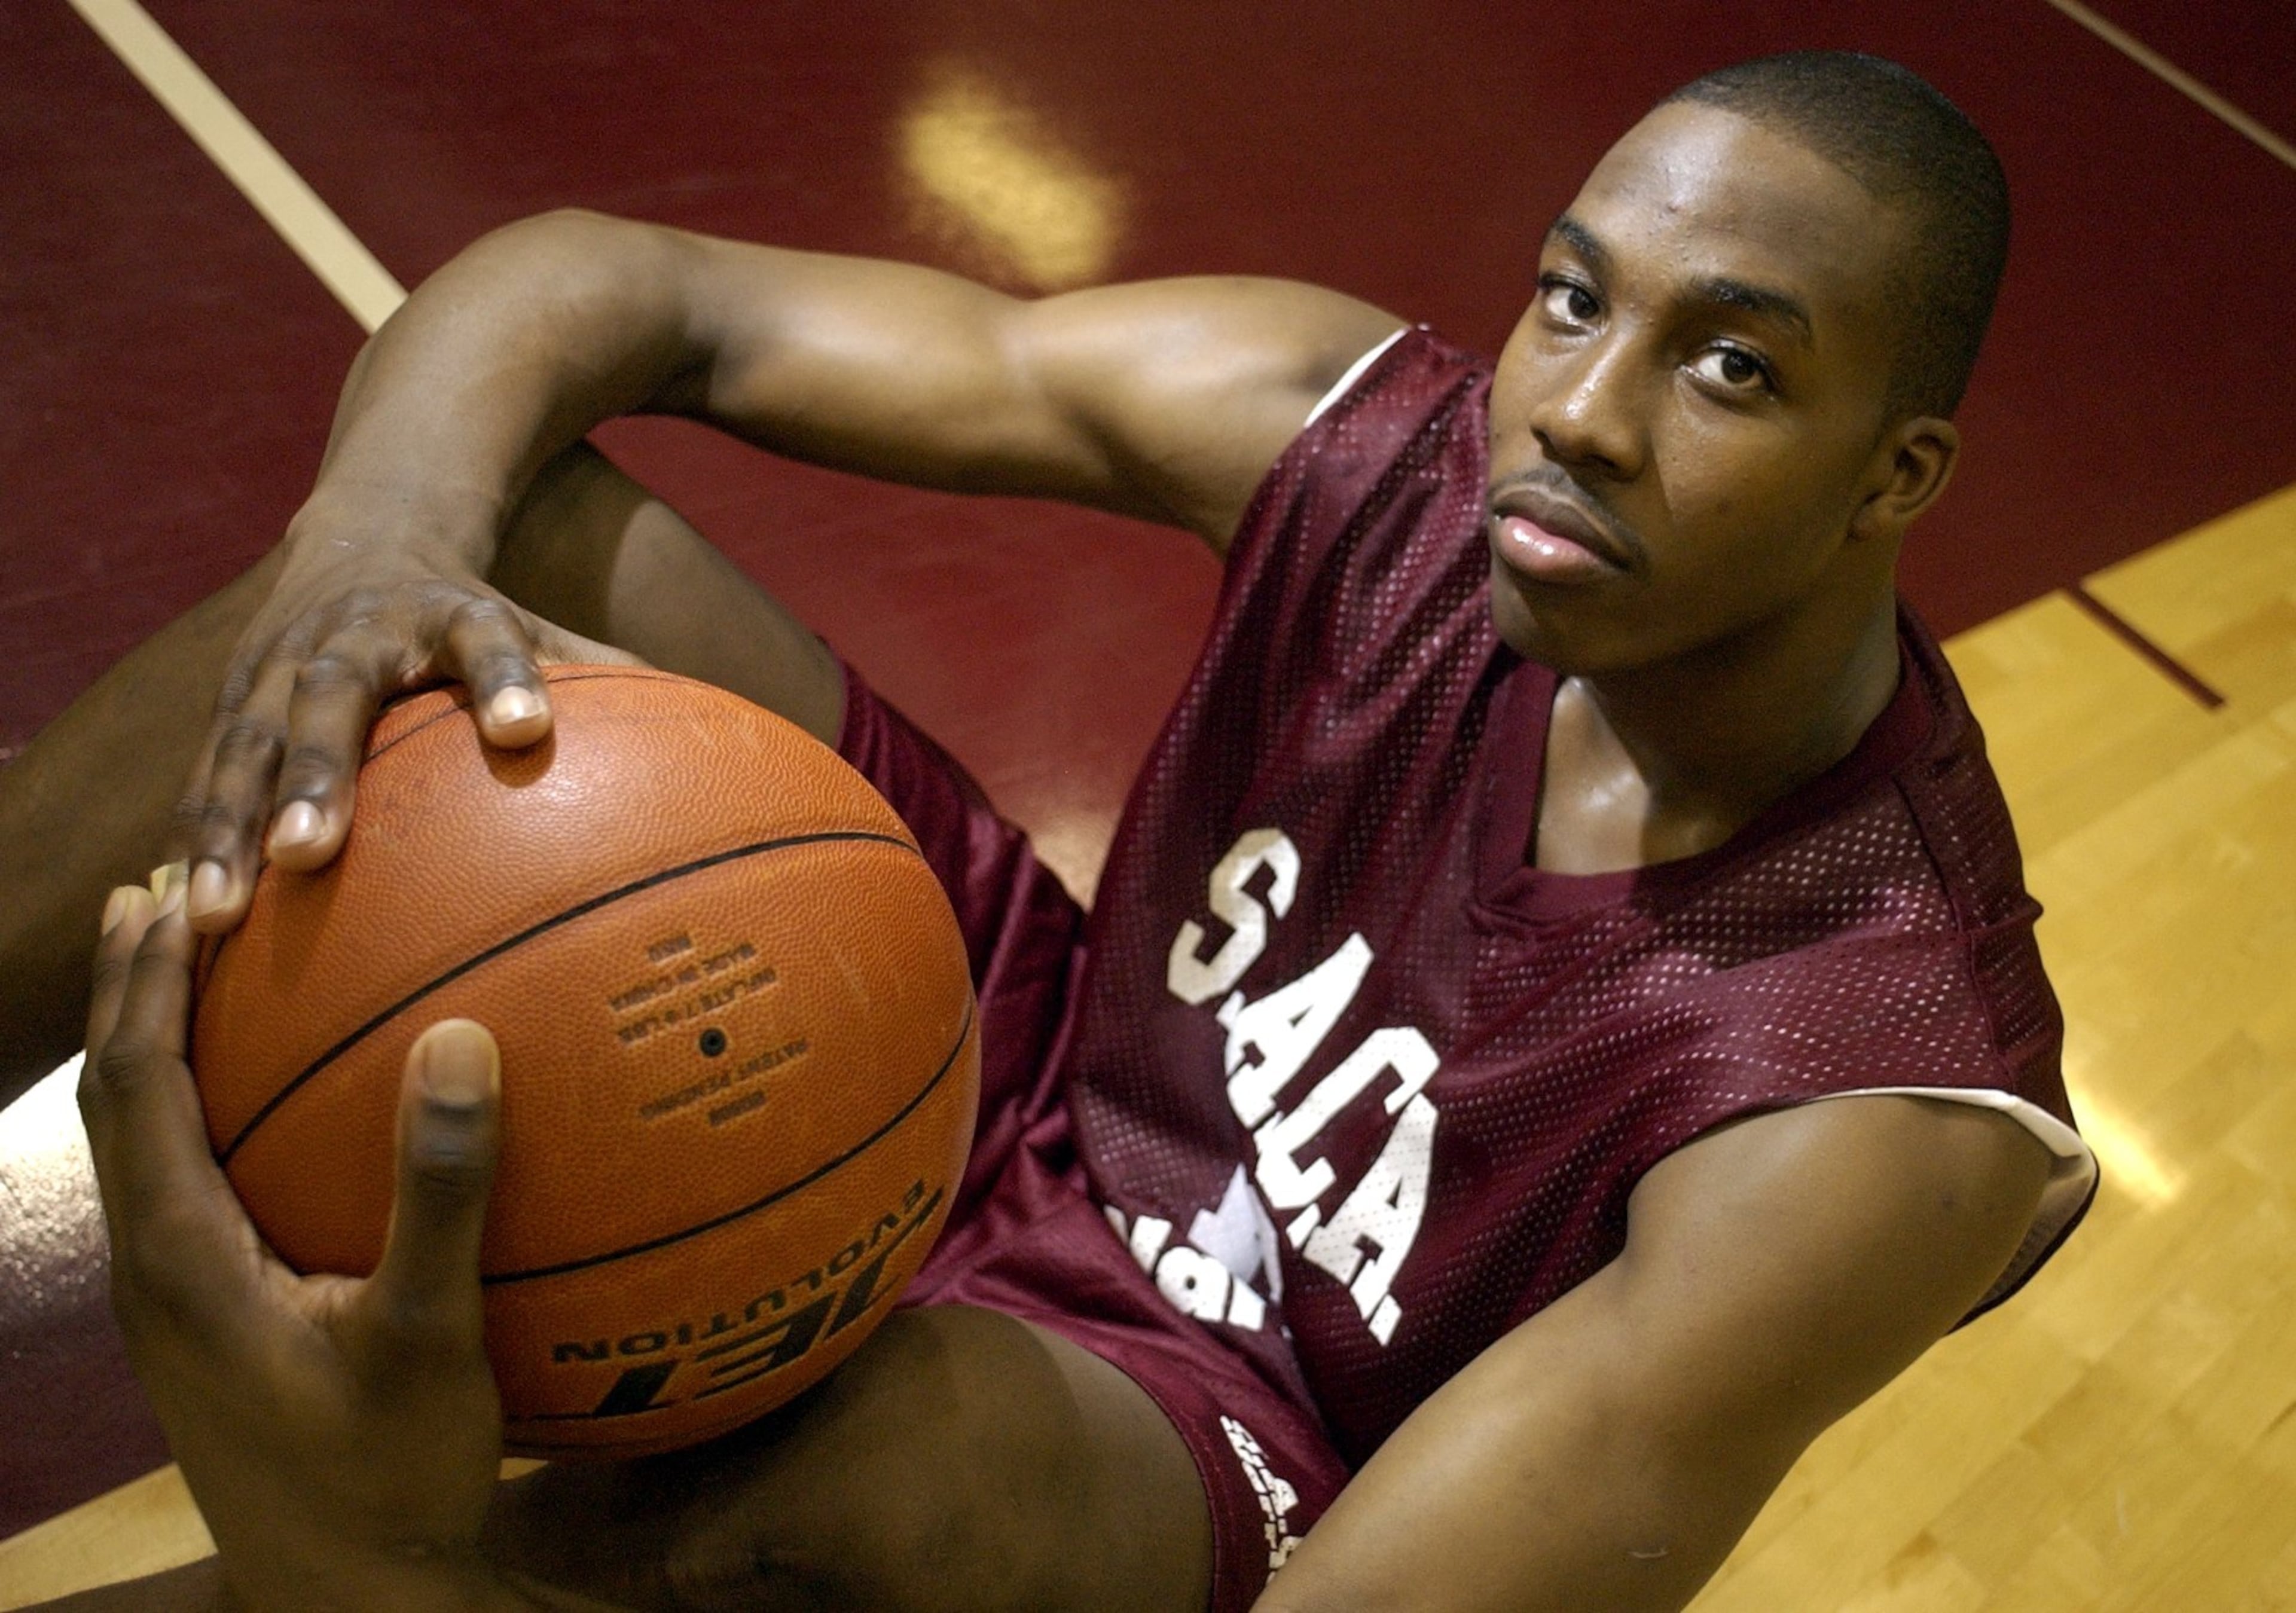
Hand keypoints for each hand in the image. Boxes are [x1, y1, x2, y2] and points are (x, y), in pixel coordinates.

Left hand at [81, 874, 521, 1610]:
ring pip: (140, 1141)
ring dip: (157, 1043)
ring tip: (193, 965)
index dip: (146, 982)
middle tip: (166, 888)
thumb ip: (440, 1191)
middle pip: (117, 1098)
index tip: (178, 887)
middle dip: (132, 989)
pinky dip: (205, 1107)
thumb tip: (458, 1041)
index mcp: (177, 1258)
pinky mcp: (210, 1323)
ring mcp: (173, 1302)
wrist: (343, 1598)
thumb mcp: (428, 1338)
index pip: (133, 1084)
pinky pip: (185, 1182)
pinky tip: (275, 1099)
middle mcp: (152, 1269)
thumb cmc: (385, 1477)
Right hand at [179, 515, 638, 932]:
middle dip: (312, 775)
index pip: (487, 637)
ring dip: (224, 829)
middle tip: (310, 853)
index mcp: (451, 614)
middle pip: (328, 700)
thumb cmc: (474, 616)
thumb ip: (614, 687)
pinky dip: (189, 846)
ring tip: (213, 917)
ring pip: (239, 746)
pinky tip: (176, 931)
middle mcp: (354, 636)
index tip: (526, 726)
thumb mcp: (543, 630)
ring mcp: (277, 667)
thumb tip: (734, 756)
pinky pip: (200, 783)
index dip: (503, 676)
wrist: (368, 526)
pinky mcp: (228, 702)